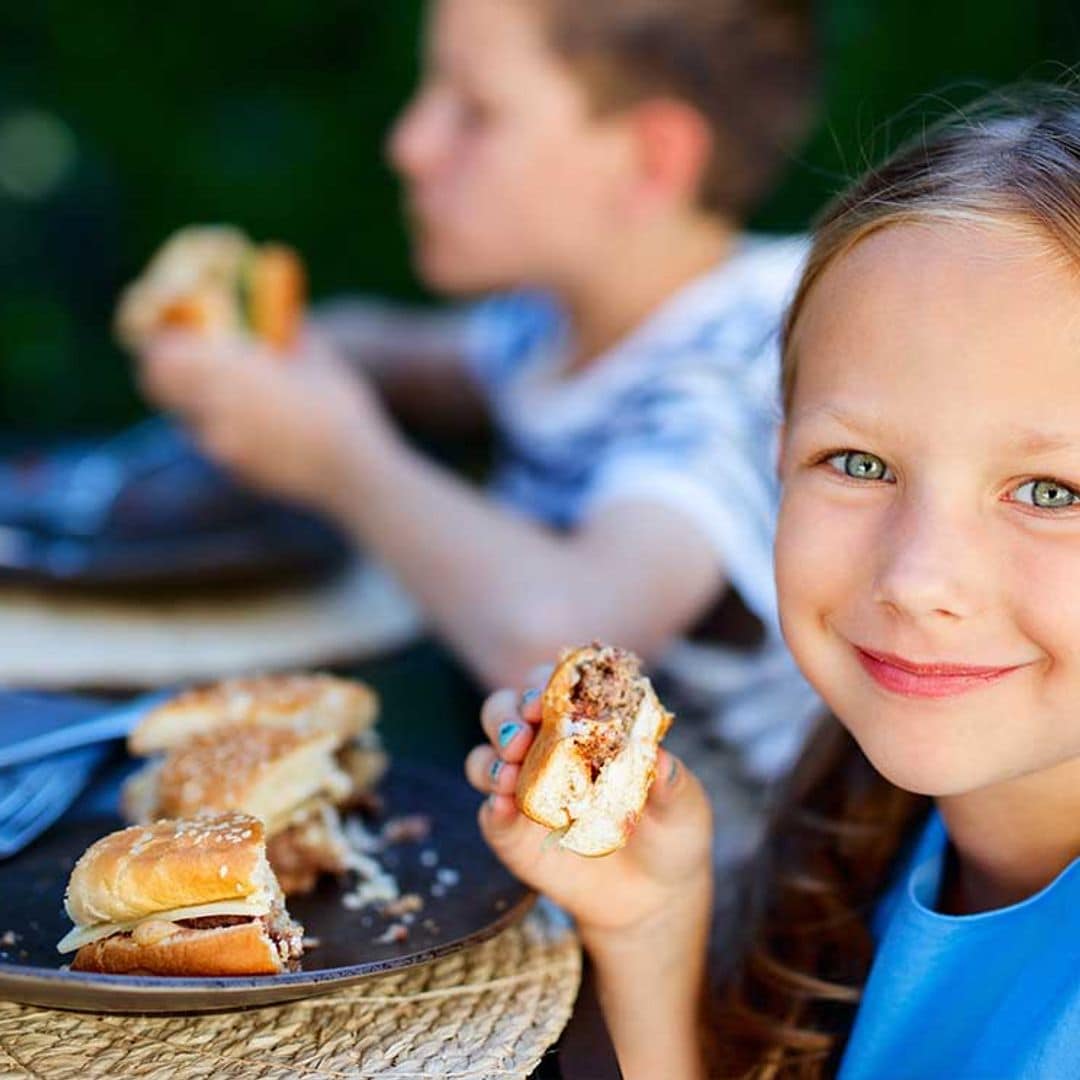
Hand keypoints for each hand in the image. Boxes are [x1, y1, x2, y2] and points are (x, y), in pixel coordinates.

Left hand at [135, 328, 393, 510]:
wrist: (350, 470)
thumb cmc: (339, 406)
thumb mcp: (317, 358)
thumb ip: (289, 335)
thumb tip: (280, 317)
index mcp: (233, 369)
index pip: (164, 351)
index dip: (163, 339)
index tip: (175, 331)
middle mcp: (215, 406)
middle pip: (158, 383)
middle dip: (164, 369)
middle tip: (184, 359)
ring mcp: (220, 443)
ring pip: (183, 414)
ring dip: (193, 399)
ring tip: (224, 392)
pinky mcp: (233, 469)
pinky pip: (211, 442)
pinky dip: (220, 429)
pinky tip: (254, 426)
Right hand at [465, 676, 713, 945]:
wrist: (653, 897)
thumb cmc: (670, 833)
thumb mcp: (683, 806)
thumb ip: (671, 781)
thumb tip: (658, 755)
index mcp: (585, 725)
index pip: (555, 687)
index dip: (546, 682)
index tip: (548, 696)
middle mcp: (546, 749)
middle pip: (505, 712)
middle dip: (506, 714)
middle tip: (522, 733)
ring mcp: (524, 790)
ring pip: (485, 757)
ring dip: (492, 758)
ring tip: (510, 772)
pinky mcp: (512, 833)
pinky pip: (490, 814)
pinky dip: (492, 806)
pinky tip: (504, 806)